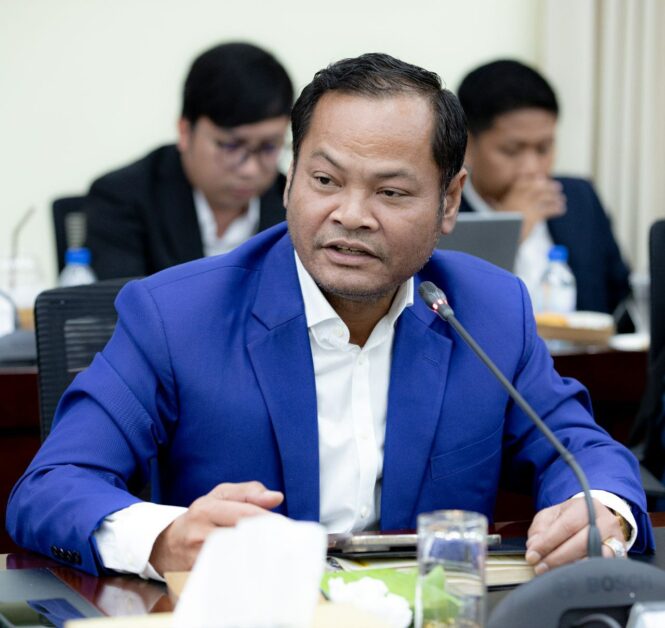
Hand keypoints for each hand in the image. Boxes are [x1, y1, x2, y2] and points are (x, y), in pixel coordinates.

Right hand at [149, 481, 283, 574]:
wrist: (165, 545)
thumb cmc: (200, 517)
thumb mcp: (220, 496)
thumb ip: (249, 492)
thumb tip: (277, 498)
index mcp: (206, 510)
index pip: (244, 514)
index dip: (269, 520)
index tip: (286, 525)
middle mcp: (198, 535)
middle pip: (242, 539)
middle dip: (266, 540)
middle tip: (282, 543)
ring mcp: (195, 561)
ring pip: (236, 561)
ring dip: (257, 558)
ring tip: (271, 556)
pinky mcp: (196, 580)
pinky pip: (226, 578)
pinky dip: (243, 574)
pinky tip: (253, 570)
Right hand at [497, 176, 564, 239]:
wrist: (501, 235)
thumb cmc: (496, 225)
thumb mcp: (494, 212)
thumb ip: (494, 203)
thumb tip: (488, 198)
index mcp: (510, 196)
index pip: (523, 182)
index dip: (533, 179)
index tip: (540, 178)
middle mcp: (520, 199)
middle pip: (537, 188)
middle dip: (548, 186)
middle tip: (557, 187)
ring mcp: (528, 206)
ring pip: (545, 197)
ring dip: (555, 197)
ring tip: (561, 199)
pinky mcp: (534, 216)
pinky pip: (549, 209)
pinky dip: (557, 208)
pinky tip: (561, 209)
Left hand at [525, 498, 624, 574]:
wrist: (597, 519)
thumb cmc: (571, 518)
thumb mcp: (553, 515)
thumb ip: (540, 528)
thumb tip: (534, 546)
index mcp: (586, 506)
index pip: (566, 526)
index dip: (547, 543)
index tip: (532, 555)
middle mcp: (606, 522)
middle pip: (581, 543)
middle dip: (557, 558)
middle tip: (539, 567)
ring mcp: (617, 540)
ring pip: (594, 557)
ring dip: (570, 568)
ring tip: (552, 574)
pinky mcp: (621, 558)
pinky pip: (603, 568)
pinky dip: (585, 574)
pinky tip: (571, 577)